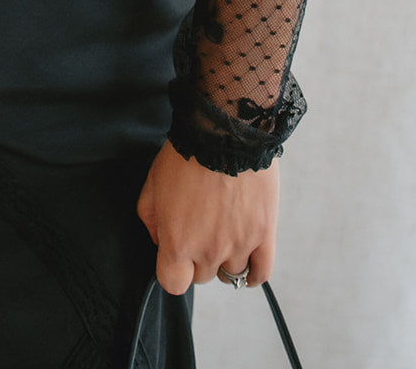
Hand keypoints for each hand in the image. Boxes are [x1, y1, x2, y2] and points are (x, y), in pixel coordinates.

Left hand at [136, 140, 278, 294]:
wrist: (224, 132)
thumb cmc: (186, 155)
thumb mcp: (152, 183)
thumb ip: (151, 219)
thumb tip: (159, 241)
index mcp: (178, 242)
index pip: (173, 283)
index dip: (172, 269)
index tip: (175, 254)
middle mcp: (209, 251)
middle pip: (202, 277)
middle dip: (197, 258)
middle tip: (199, 230)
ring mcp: (239, 245)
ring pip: (231, 273)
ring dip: (225, 259)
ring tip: (222, 234)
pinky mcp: (264, 234)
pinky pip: (261, 272)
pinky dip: (253, 273)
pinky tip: (247, 261)